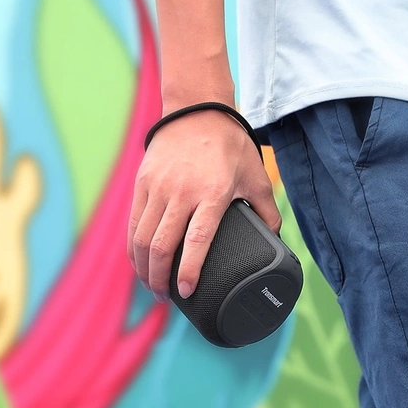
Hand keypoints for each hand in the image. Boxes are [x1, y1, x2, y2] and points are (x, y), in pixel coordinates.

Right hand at [127, 110, 281, 301]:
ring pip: (141, 237)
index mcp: (212, 194)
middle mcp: (181, 192)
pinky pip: (132, 222)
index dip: (189, 270)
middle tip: (167, 296)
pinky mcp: (143, 182)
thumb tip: (276, 241)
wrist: (197, 110)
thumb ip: (268, 211)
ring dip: (143, 267)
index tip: (187, 292)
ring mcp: (158, 187)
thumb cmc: (230, 145)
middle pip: (161, 245)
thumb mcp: (256, 176)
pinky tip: (139, 260)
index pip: (197, 240)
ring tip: (152, 284)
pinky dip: (133, 246)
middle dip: (160, 278)